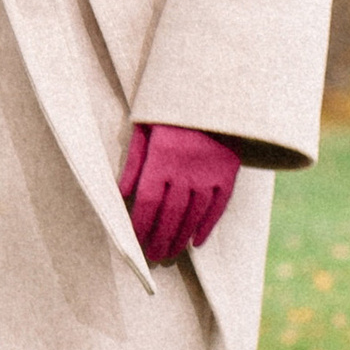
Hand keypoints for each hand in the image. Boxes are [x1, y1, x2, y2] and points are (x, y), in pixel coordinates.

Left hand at [117, 122, 241, 266]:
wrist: (209, 93)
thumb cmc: (168, 110)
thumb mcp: (143, 127)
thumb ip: (133, 162)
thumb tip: (121, 194)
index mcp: (161, 158)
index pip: (148, 202)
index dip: (141, 224)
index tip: (135, 240)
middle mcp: (185, 170)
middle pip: (170, 215)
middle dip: (160, 238)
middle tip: (153, 256)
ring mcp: (209, 173)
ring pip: (194, 215)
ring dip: (181, 237)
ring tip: (171, 253)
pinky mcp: (228, 173)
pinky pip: (218, 207)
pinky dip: (208, 226)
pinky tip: (197, 242)